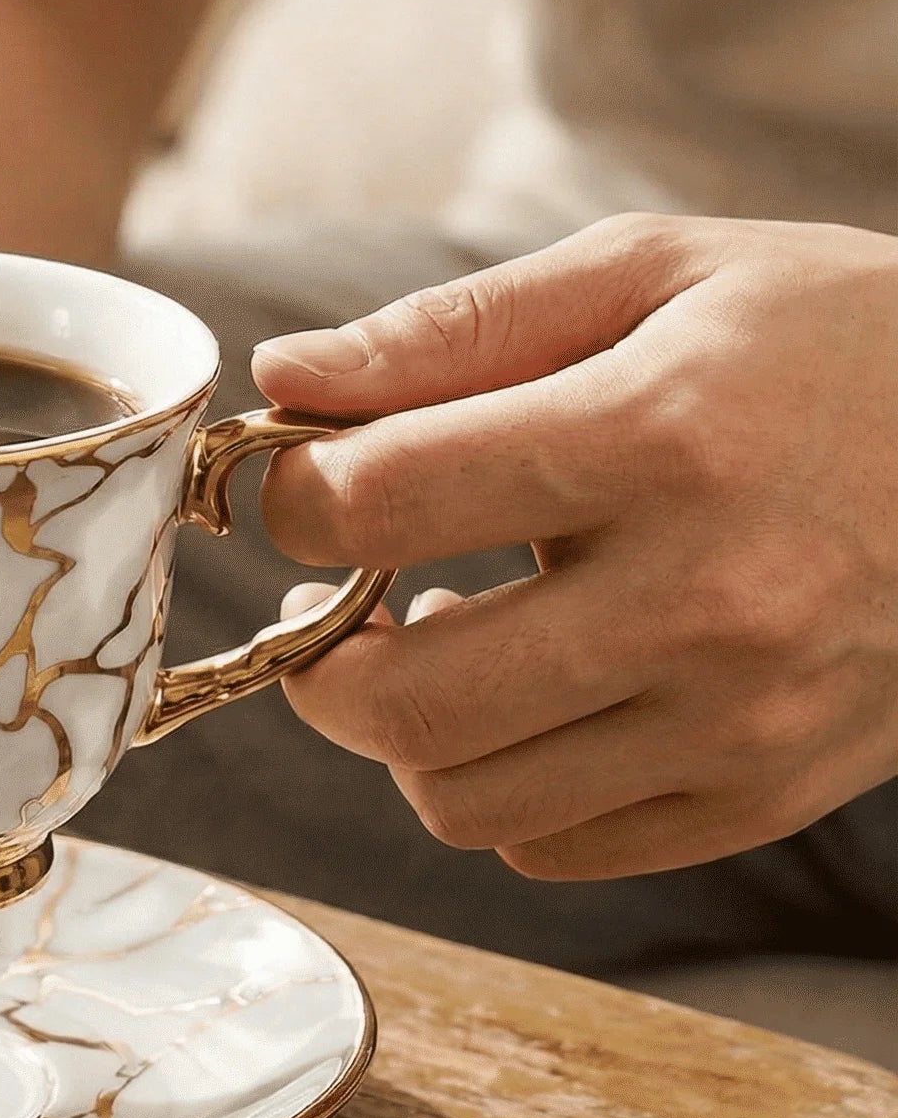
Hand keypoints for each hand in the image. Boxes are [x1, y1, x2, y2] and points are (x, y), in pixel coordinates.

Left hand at [250, 213, 897, 878]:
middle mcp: (705, 601)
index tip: (296, 487)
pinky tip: (536, 691)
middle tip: (325, 599)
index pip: (381, 505)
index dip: (291, 497)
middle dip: (314, 657)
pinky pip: (552, 843)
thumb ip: (453, 328)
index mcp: (662, 439)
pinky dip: (502, 781)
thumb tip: (285, 379)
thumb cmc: (831, 343)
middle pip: (402, 703)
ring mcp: (742, 721)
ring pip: (462, 798)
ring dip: (408, 728)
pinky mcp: (765, 795)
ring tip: (444, 635)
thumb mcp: (656, 273)